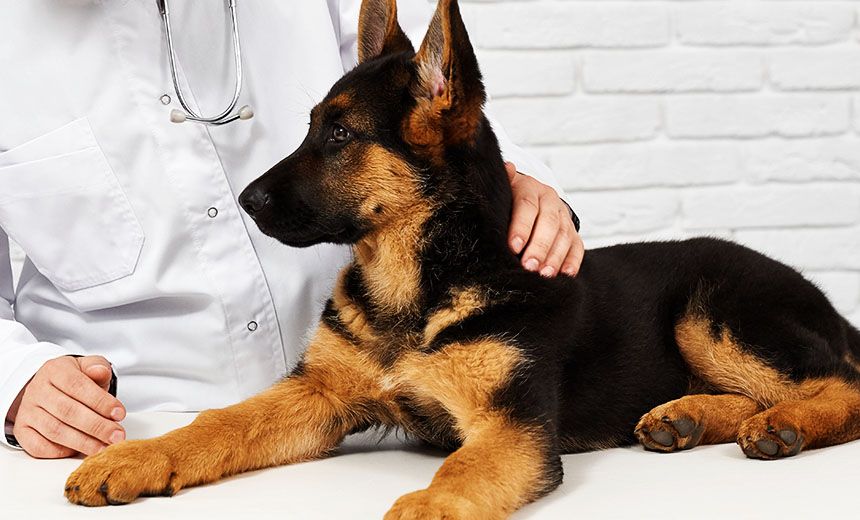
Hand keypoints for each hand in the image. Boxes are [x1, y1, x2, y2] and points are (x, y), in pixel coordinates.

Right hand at [7, 355, 125, 458]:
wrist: (50, 389)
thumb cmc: (75, 380)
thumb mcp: (88, 367)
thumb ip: (98, 367)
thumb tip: (101, 371)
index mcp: (54, 370)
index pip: (77, 385)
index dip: (100, 402)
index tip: (120, 414)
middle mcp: (37, 390)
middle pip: (67, 411)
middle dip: (96, 426)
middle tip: (117, 436)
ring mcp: (27, 412)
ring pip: (55, 430)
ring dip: (83, 442)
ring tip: (104, 447)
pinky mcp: (22, 431)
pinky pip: (38, 446)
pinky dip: (60, 452)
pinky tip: (79, 452)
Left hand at [506, 162, 583, 276]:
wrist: (529, 197)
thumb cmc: (508, 199)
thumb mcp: (502, 189)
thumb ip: (503, 182)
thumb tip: (507, 167)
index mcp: (530, 188)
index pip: (527, 206)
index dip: (521, 227)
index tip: (514, 247)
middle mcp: (550, 200)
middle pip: (549, 223)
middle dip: (539, 246)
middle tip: (529, 266)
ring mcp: (564, 217)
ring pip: (564, 236)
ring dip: (555, 257)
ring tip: (545, 275)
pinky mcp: (573, 233)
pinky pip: (577, 247)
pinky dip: (573, 261)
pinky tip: (566, 275)